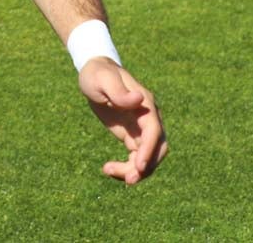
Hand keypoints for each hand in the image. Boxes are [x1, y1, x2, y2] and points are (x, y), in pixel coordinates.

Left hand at [79, 58, 167, 183]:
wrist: (94, 73)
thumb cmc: (98, 74)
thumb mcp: (103, 80)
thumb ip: (118, 91)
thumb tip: (138, 99)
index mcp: (145, 105)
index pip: (154, 132)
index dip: (149, 150)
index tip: (140, 166)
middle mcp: (148, 118)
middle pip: (157, 149)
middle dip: (147, 166)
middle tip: (128, 180)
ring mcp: (142, 128)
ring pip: (148, 157)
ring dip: (135, 170)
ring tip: (109, 171)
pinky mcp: (132, 136)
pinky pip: (136, 157)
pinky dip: (127, 166)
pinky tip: (109, 169)